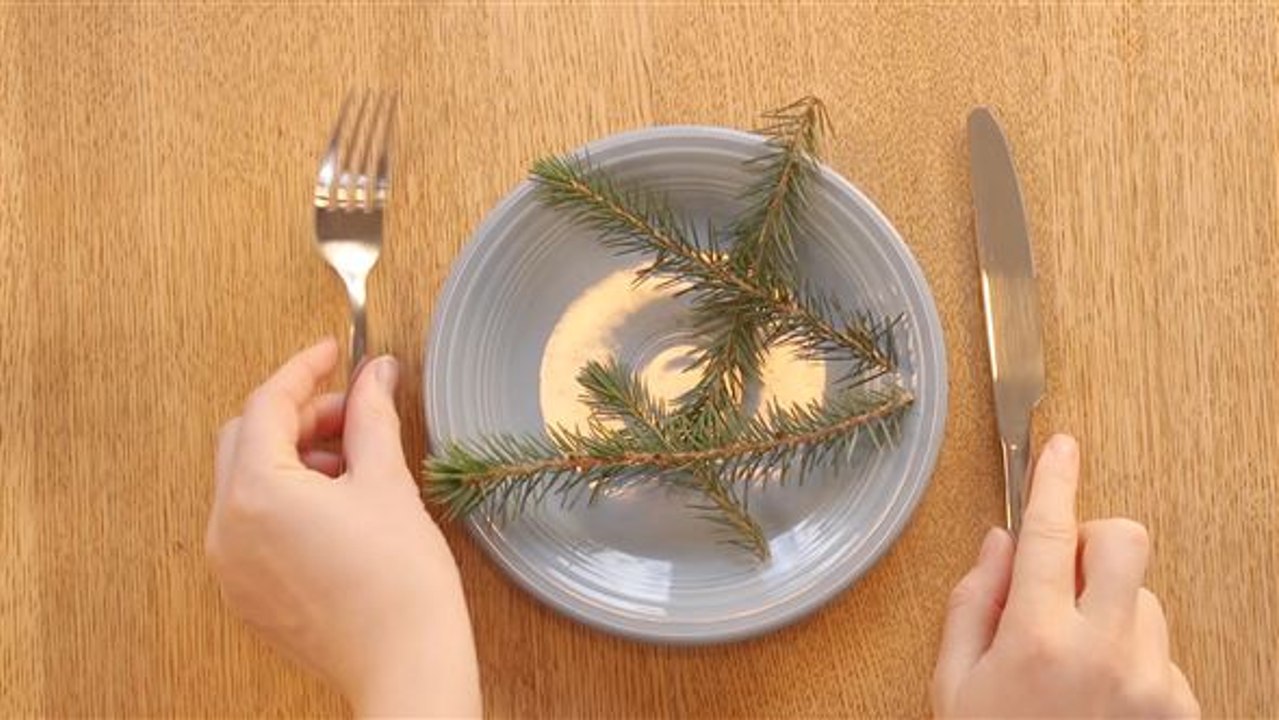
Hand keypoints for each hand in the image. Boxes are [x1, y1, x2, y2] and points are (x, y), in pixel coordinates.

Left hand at [206, 338, 480, 717]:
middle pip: (246, 439)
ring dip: (293, 457)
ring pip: (246, 481)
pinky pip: (250, 523)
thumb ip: (372, 415)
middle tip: (353, 412)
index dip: (304, 370)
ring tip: (354, 466)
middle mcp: (227, 528)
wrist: (405, 664)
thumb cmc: (400, 583)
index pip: (266, 405)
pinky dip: (284, 498)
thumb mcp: (387, 482)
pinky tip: (338, 505)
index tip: (334, 352)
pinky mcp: (246, 592)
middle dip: (299, 415)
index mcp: (256, 493)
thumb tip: (376, 373)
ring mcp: (231, 565)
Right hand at [933, 434, 1199, 717]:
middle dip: (1096, 539)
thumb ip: (972, 603)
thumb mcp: (953, 686)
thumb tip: (1000, 544)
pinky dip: (1133, 660)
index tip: (1059, 448)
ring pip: (1145, 600)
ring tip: (1074, 664)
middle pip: (1126, 541)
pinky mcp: (1181, 710)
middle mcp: (1104, 651)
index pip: (1051, 531)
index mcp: (1036, 638)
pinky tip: (1099, 698)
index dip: (1054, 478)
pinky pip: (1163, 653)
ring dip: (1112, 611)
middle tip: (1065, 571)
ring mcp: (1152, 682)